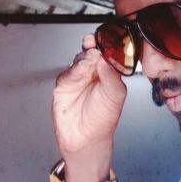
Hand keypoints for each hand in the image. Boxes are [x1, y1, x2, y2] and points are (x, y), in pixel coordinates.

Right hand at [52, 34, 126, 159]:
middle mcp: (93, 72)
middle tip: (96, 43)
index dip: (108, 46)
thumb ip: (112, 76)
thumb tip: (105, 59)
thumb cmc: (103, 119)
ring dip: (85, 57)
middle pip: (92, 52)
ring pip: (80, 60)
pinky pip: (69, 72)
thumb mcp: (116, 96)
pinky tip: (82, 67)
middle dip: (94, 46)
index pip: (108, 54)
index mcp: (109, 72)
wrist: (85, 140)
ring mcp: (78, 77)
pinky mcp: (64, 83)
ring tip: (91, 57)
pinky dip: (75, 68)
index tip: (109, 40)